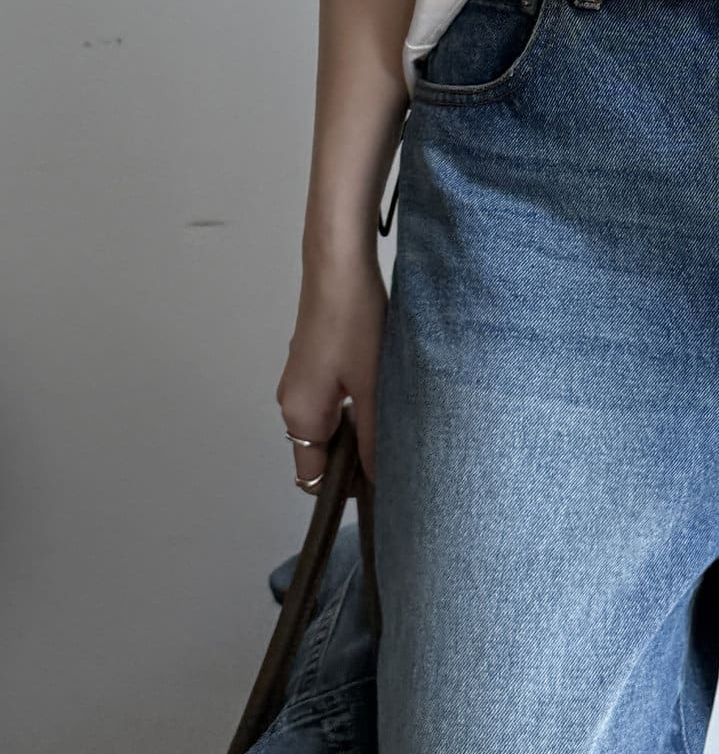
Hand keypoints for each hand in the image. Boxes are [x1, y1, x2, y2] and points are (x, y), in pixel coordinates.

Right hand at [276, 247, 386, 488]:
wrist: (339, 267)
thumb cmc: (353, 320)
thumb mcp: (373, 386)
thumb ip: (375, 437)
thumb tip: (378, 477)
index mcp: (300, 416)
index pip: (311, 478)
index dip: (344, 486)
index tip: (378, 480)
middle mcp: (291, 402)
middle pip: (318, 452)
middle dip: (353, 456)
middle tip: (392, 443)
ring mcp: (299, 379)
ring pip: (326, 423)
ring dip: (355, 426)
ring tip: (389, 409)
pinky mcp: (310, 360)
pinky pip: (328, 398)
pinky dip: (351, 403)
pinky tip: (379, 383)